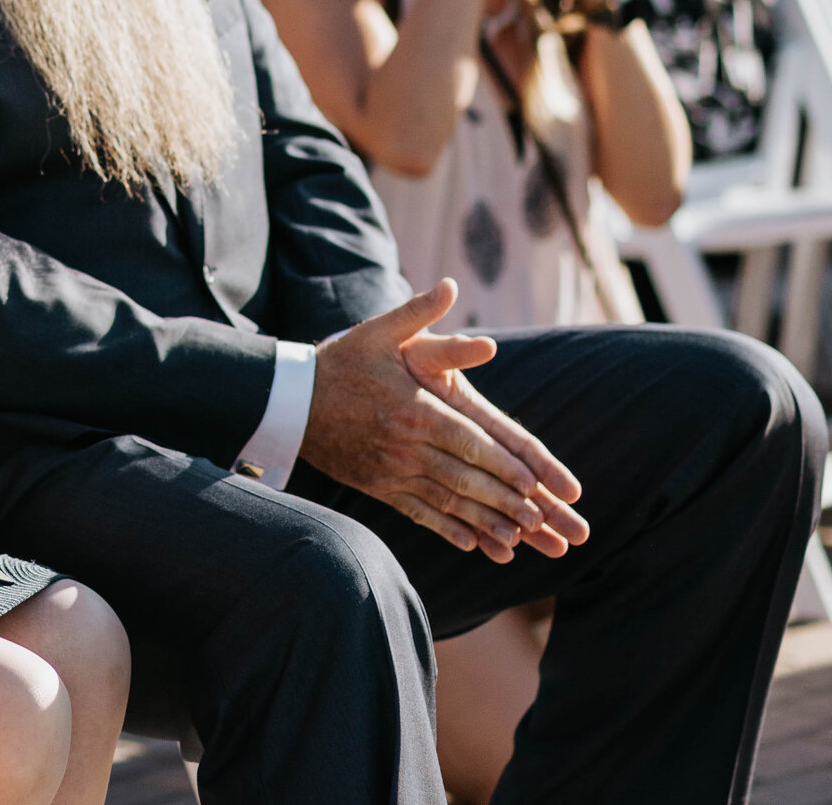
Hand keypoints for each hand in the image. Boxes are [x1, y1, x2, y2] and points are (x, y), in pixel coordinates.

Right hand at [297, 281, 588, 561]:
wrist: (288, 400)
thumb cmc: (340, 362)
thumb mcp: (378, 331)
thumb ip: (418, 312)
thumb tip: (450, 286)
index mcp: (414, 409)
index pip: (471, 442)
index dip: (505, 465)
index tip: (537, 484)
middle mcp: (406, 445)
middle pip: (465, 479)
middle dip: (508, 501)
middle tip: (543, 520)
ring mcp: (390, 471)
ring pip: (447, 502)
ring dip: (486, 522)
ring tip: (520, 538)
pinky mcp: (377, 486)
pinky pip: (419, 513)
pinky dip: (448, 529)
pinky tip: (473, 544)